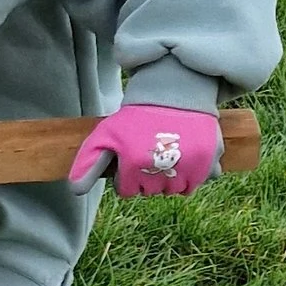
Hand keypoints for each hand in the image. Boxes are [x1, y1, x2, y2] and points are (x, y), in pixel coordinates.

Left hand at [68, 103, 221, 197]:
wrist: (173, 92)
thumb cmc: (135, 118)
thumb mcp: (104, 136)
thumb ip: (88, 164)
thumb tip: (75, 191)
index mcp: (135, 163)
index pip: (127, 191)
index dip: (126, 176)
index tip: (131, 157)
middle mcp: (164, 167)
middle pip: (151, 192)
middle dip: (147, 178)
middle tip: (150, 152)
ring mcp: (190, 164)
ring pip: (175, 191)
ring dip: (170, 178)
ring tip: (166, 154)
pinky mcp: (210, 159)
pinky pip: (198, 183)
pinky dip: (192, 175)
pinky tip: (185, 156)